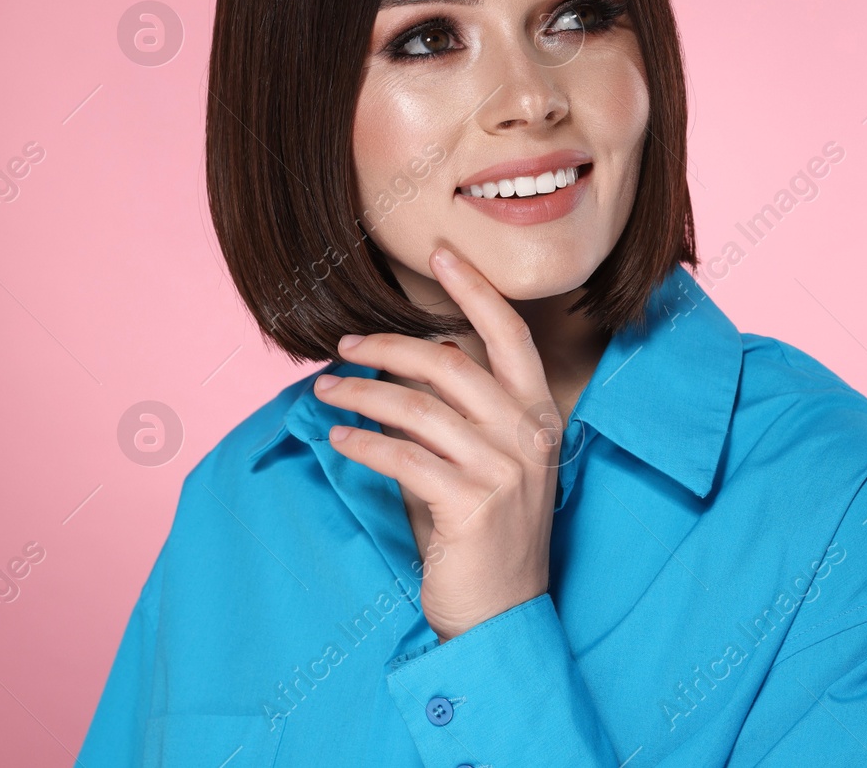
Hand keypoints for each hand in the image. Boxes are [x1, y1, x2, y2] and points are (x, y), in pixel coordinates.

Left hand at [314, 245, 562, 640]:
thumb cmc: (487, 535)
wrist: (502, 613)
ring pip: (417, 407)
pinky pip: (401, 457)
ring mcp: (503, 469)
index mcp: (541, 416)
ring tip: (326, 392)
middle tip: (345, 346)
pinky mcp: (470, 504)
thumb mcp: (490, 462)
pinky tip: (339, 438)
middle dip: (387, 346)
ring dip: (361, 395)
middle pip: (450, 362)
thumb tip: (423, 356)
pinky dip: (361, 443)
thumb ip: (465, 412)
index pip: (511, 335)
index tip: (441, 253)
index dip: (474, 290)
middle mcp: (528, 435)